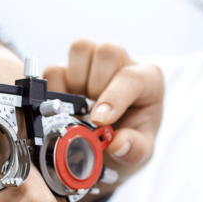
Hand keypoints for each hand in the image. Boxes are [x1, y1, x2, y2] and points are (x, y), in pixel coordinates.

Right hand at [44, 40, 162, 201]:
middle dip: (96, 86)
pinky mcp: (68, 71)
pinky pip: (55, 69)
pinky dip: (57, 90)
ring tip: (81, 107)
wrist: (111, 146)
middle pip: (107, 52)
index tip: (100, 120)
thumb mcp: (140, 153)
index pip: (132, 76)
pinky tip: (67, 108)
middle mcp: (121, 64)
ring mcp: (93, 64)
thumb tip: (119, 144)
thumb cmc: (131, 139)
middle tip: (94, 114)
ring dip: (76, 81)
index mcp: (147, 79)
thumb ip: (135, 149)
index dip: (114, 97)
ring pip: (82, 49)